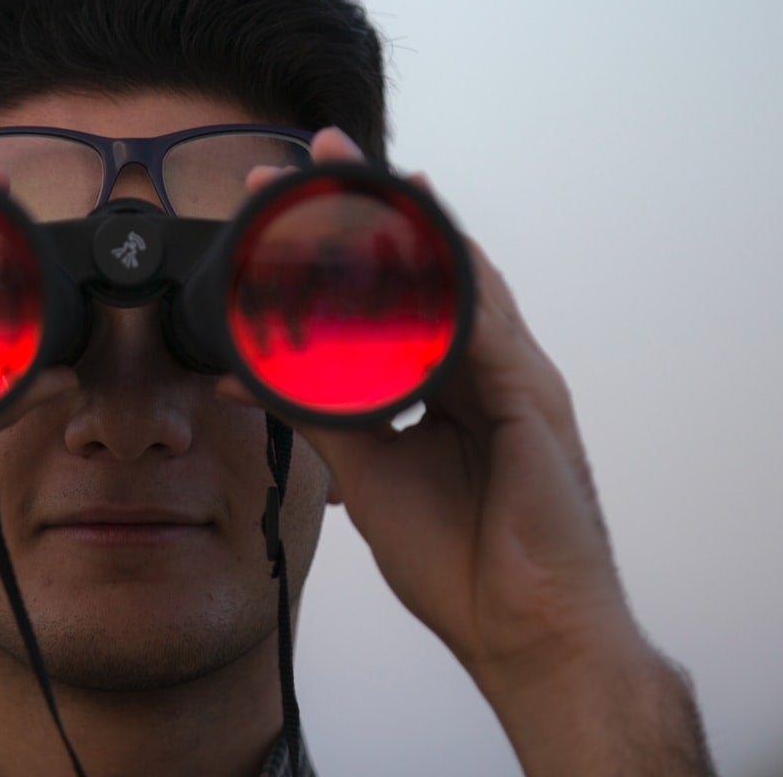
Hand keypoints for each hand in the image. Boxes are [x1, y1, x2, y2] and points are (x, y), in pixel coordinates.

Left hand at [222, 128, 644, 688]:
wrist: (524, 633)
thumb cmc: (462, 562)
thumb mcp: (367, 472)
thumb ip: (320, 412)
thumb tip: (247, 376)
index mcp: (448, 378)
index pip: (394, 288)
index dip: (346, 238)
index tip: (288, 194)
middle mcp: (485, 364)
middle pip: (428, 263)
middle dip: (377, 203)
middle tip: (320, 150)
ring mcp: (517, 376)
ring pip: (462, 276)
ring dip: (413, 222)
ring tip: (368, 174)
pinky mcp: (536, 400)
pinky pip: (487, 330)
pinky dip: (451, 289)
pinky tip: (419, 251)